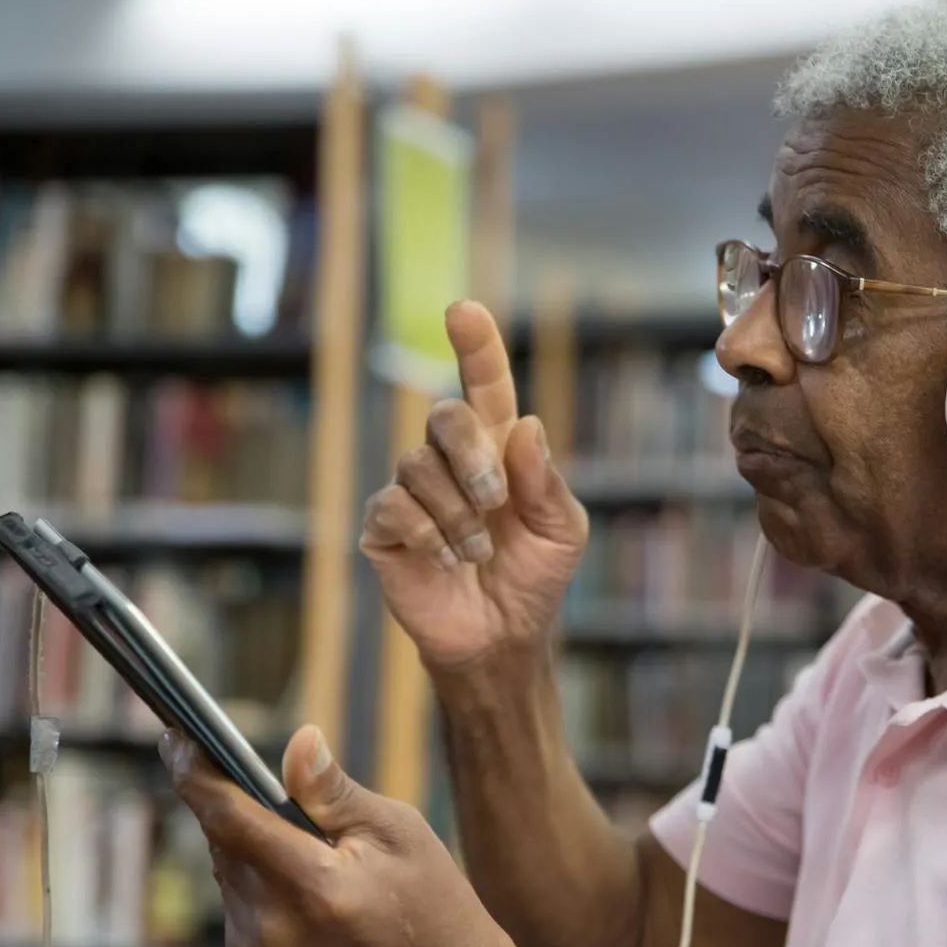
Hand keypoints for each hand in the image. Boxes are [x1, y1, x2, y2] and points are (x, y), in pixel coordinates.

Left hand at [159, 726, 500, 946]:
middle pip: (222, 836)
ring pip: (225, 859)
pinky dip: (253, 863)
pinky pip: (234, 887)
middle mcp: (273, 923)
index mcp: (314, 887)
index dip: (197, 773)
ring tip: (299, 827)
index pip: (231, 820)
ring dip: (245, 830)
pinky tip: (296, 865)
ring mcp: (257, 946)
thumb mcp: (398, 830)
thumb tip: (299, 740)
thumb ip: (334, 791)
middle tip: (237, 756)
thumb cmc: (430, 900)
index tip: (177, 735)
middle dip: (228, 794)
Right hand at [361, 301, 587, 674]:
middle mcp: (451, 460)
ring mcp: (413, 491)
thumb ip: (546, 481)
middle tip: (495, 501)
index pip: (485, 385)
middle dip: (472, 455)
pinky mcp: (384, 527)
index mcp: (498, 450)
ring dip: (458, 512)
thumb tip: (525, 425)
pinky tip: (445, 559)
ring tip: (478, 552)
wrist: (501, 637)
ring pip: (418, 465)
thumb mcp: (561, 530)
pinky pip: (394, 506)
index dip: (476, 346)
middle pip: (445, 414)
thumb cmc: (535, 577)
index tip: (463, 309)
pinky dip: (428, 533)